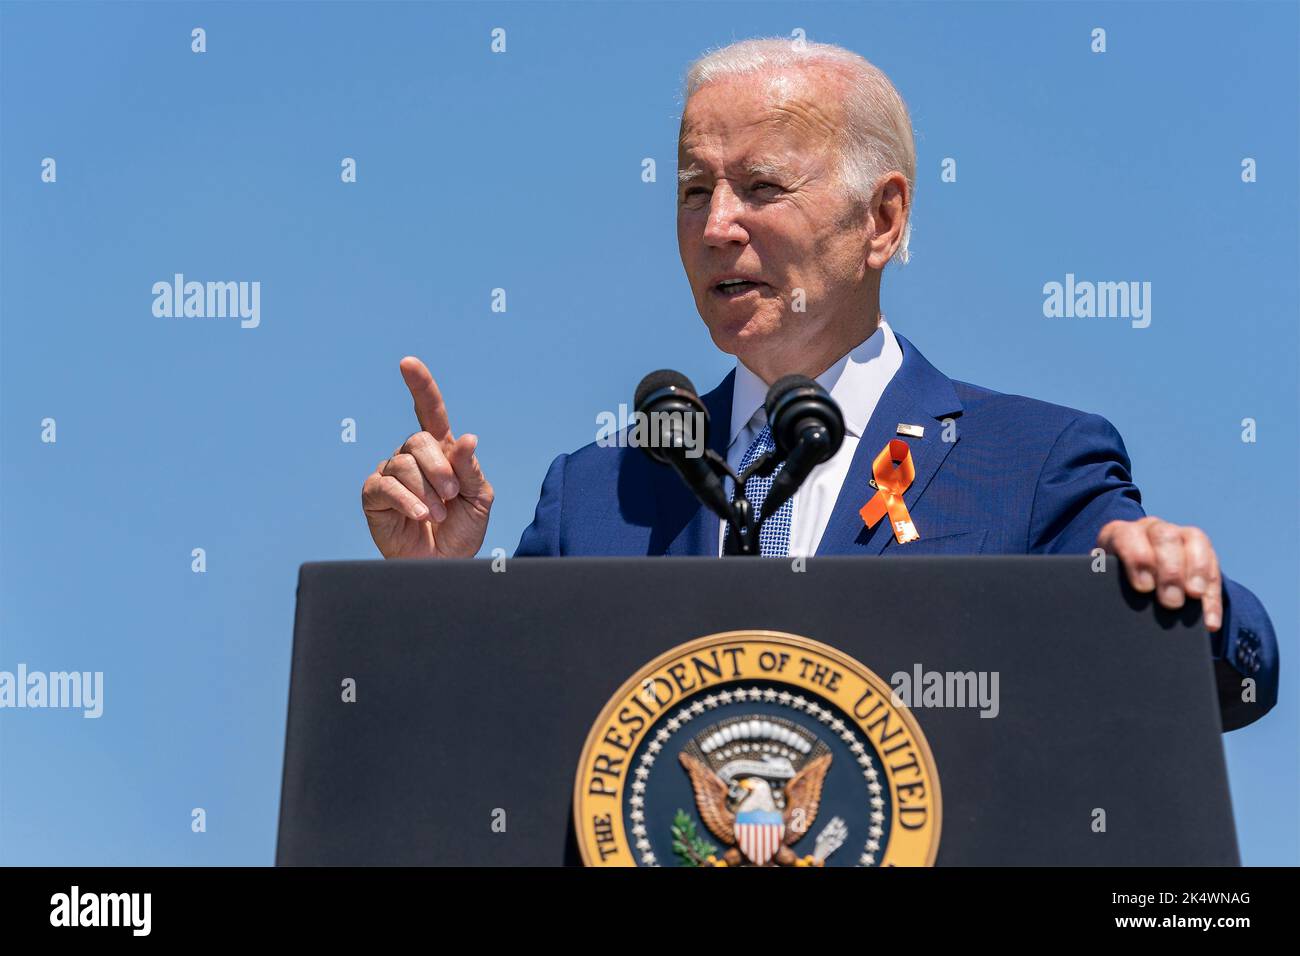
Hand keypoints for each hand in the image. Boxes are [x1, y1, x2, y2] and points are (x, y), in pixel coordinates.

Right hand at [361, 357, 493, 557]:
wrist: (445, 565)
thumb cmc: (462, 529)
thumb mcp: (478, 498)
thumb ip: (470, 469)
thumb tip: (467, 439)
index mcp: (442, 451)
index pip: (429, 411)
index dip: (420, 386)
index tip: (408, 363)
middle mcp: (413, 457)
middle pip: (418, 440)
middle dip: (439, 467)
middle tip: (452, 495)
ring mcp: (391, 474)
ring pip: (403, 463)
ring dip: (427, 490)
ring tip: (438, 513)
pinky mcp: (374, 495)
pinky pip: (386, 486)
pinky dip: (407, 501)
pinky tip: (421, 515)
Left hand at [1097, 516, 1221, 630]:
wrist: (1133, 577)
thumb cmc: (1114, 582)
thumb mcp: (1105, 580)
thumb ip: (1105, 583)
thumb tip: (1104, 597)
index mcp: (1121, 533)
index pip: (1129, 536)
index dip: (1138, 559)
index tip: (1143, 588)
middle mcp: (1150, 528)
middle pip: (1165, 537)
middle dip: (1170, 571)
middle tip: (1170, 602)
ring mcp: (1178, 534)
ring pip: (1193, 541)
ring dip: (1196, 572)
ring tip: (1194, 598)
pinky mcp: (1202, 549)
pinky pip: (1213, 565)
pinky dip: (1212, 596)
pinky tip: (1209, 620)